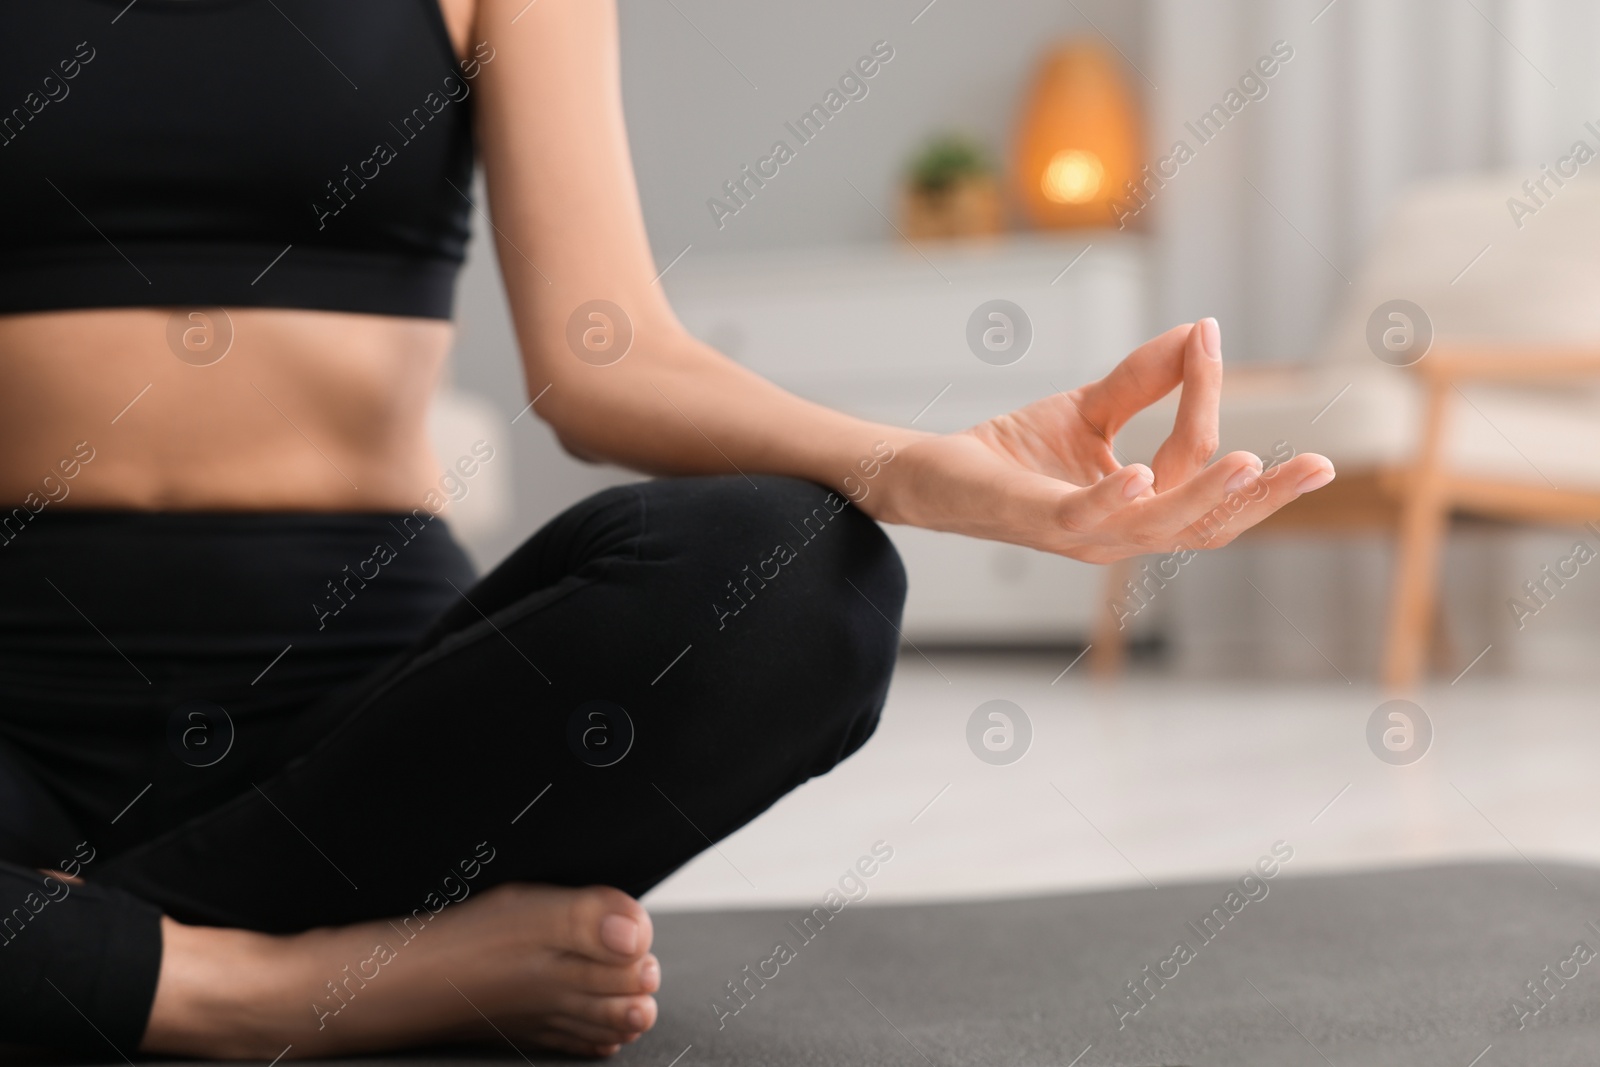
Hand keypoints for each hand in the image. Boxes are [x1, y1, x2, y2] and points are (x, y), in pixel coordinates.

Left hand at [875, 319, 1334, 563]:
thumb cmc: (1016, 452)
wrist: (934, 474)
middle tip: (1321, 467)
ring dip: (1207, 496)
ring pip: (1161, 526)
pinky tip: (1140, 474)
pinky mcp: (1039, 522)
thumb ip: (1146, 379)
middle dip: (1266, 498)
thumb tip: (1202, 330)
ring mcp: (1083, 535)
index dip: (1207, 399)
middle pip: (1208, 525)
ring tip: (1251, 462)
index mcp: (1140, 509)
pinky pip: (1087, 518)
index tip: (1211, 338)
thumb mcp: (1092, 407)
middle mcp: (1120, 533)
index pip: (1194, 460)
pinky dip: (1117, 498)